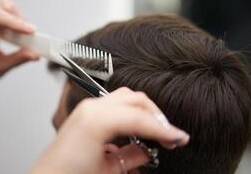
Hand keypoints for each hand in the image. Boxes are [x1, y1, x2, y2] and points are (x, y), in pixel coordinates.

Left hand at [0, 0, 38, 94]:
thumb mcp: (0, 68)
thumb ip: (18, 59)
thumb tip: (35, 54)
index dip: (15, 21)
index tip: (31, 31)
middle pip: (2, 7)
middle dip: (20, 18)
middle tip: (30, 33)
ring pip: (7, 7)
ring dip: (19, 19)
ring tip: (25, 35)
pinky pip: (8, 14)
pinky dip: (18, 21)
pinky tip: (21, 34)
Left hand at [31, 87, 189, 173]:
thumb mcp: (107, 172)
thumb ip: (133, 156)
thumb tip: (149, 149)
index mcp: (96, 120)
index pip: (140, 118)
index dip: (163, 129)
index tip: (178, 138)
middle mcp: (91, 108)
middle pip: (135, 99)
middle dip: (156, 115)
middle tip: (169, 135)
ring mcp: (88, 108)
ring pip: (126, 97)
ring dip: (144, 112)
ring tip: (154, 131)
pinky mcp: (86, 113)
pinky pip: (115, 105)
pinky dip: (130, 113)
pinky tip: (135, 129)